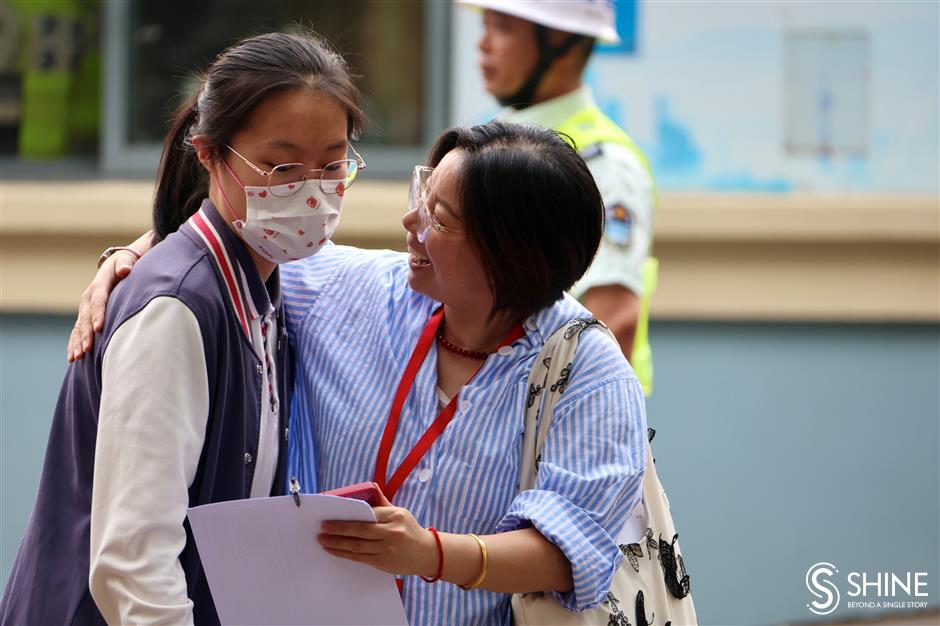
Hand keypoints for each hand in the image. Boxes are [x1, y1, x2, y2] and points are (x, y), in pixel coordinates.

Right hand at [67, 250, 137, 361]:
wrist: (114, 266)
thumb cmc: (125, 264)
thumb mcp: (127, 260)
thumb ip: (126, 263)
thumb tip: (125, 269)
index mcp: (99, 284)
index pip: (98, 300)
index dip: (98, 314)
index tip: (99, 328)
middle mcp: (88, 297)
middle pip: (86, 317)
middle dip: (86, 334)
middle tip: (87, 350)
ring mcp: (84, 307)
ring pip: (79, 326)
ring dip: (77, 342)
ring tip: (77, 358)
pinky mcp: (85, 315)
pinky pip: (77, 331)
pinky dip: (74, 343)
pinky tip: (72, 358)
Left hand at [318, 491, 438, 577]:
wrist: (426, 553)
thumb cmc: (411, 530)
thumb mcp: (401, 512)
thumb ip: (383, 503)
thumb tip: (371, 486)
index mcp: (395, 516)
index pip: (368, 515)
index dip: (348, 517)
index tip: (331, 516)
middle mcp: (391, 532)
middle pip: (360, 531)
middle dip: (339, 530)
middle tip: (322, 528)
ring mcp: (387, 549)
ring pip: (357, 546)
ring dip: (337, 544)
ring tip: (323, 540)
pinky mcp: (383, 562)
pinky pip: (360, 558)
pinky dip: (345, 554)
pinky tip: (334, 550)